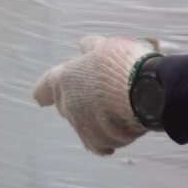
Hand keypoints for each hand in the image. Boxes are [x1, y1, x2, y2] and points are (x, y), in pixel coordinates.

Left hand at [33, 37, 156, 156]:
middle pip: (67, 107)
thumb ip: (91, 47)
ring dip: (98, 120)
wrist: (145, 93)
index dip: (45, 93)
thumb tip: (83, 45)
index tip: (43, 99)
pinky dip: (109, 137)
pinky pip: (100, 142)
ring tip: (121, 110)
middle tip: (103, 96)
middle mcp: (68, 105)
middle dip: (81, 103)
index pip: (42, 91)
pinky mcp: (98, 142)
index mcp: (63, 81)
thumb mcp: (106, 46)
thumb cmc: (123, 66)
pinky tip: (122, 131)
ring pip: (85, 125)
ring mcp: (81, 127)